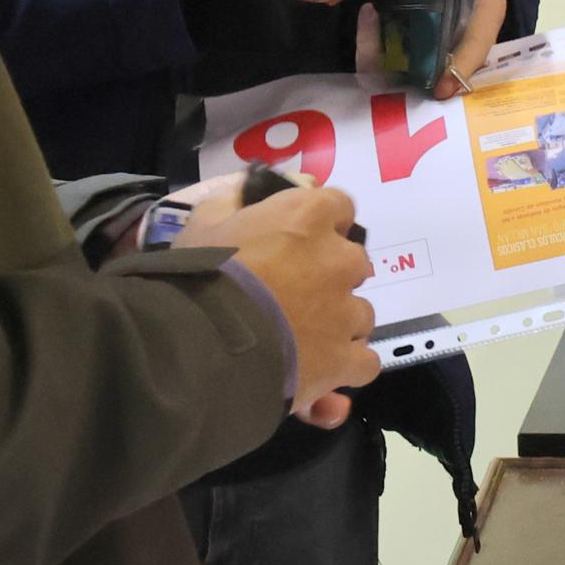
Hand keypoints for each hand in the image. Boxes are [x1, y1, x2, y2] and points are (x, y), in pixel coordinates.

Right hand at [185, 174, 379, 423]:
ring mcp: (346, 312)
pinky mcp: (344, 358)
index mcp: (307, 217)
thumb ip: (231, 202)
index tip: (303, 240)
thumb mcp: (203, 223)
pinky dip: (347, 369)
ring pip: (361, 315)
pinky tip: (322, 374)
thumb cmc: (198, 276)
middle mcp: (338, 260)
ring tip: (302, 341)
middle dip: (331, 278)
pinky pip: (365, 363)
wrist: (200, 341)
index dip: (323, 224)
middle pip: (354, 264)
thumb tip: (246, 189)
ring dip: (339, 325)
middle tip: (295, 295)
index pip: (339, 206)